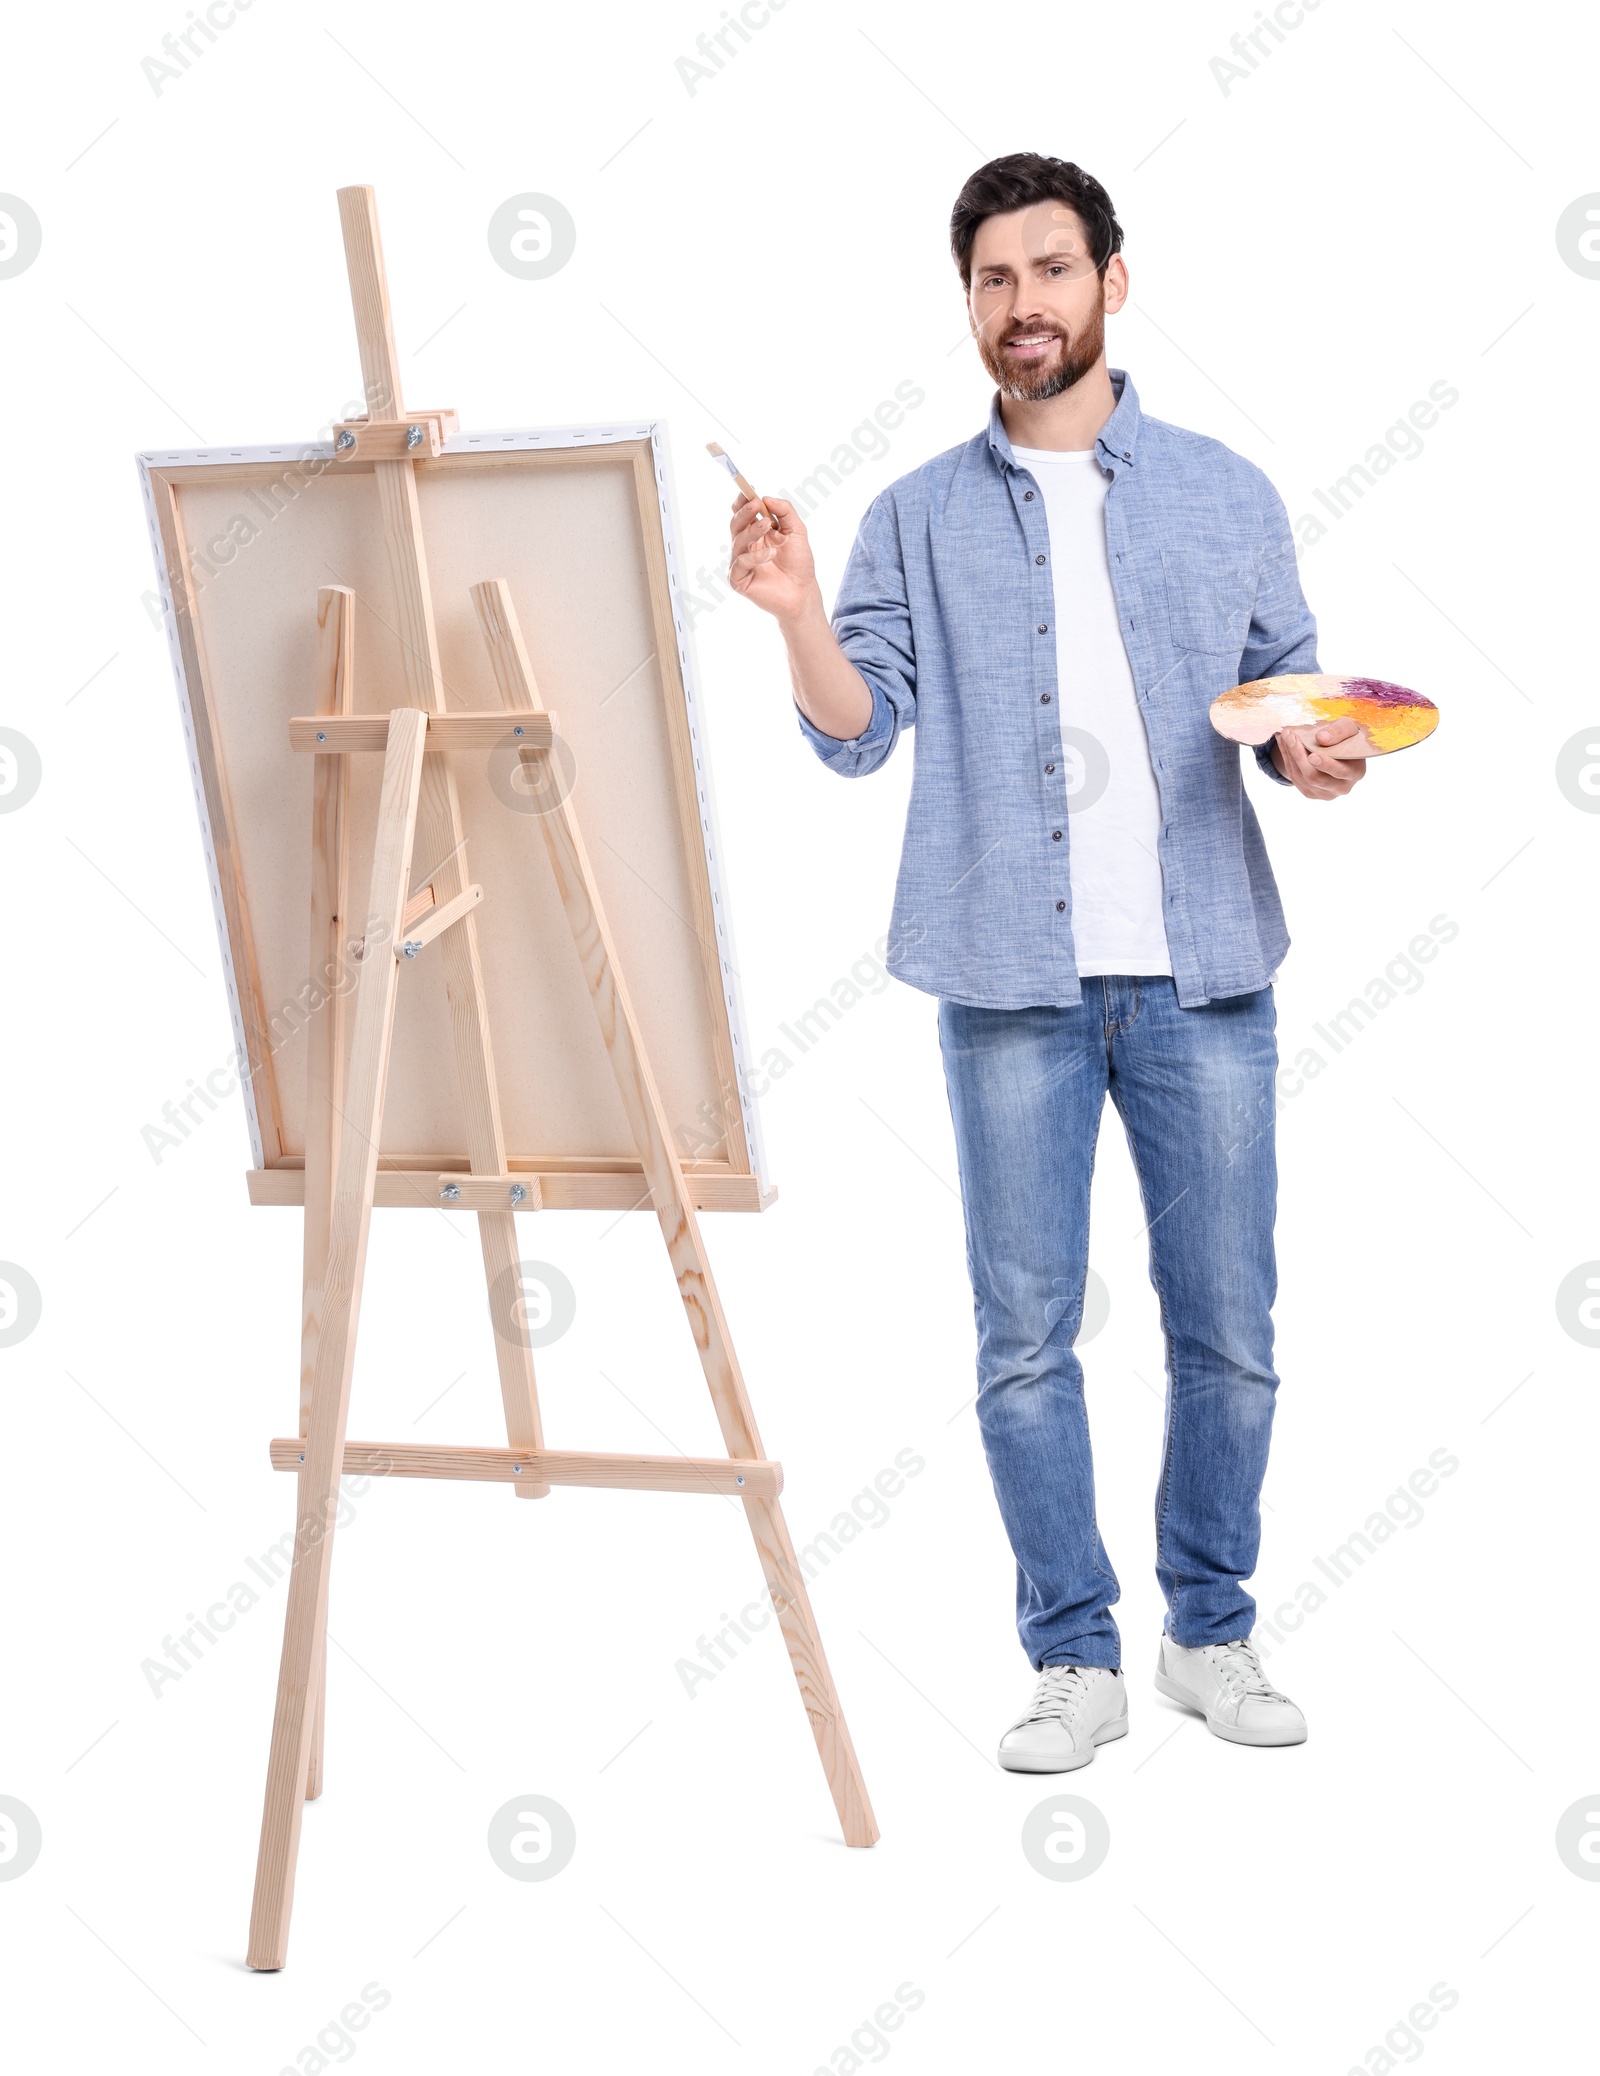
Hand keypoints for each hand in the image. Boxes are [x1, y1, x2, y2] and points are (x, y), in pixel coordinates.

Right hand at [728, 494, 818, 625]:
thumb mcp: (796, 531)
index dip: (743, 501)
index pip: (743, 513)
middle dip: (745, 512)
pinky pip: (740, 562)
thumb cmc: (799, 563)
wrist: (803, 592)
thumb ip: (784, 511)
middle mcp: (745, 546)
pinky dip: (754, 556)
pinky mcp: (738, 579)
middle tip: (756, 504)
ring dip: (752, 530)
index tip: (749, 489)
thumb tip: (766, 497)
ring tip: (768, 525)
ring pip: (737, 540)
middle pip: (736, 523)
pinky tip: (770, 555)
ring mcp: (740, 562)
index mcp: (756, 533)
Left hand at [1270, 716, 1368, 798]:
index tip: (1312, 756)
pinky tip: (1284, 744)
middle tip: (1289, 735)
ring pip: (1301, 777)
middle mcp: (1341, 787)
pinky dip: (1287, 759)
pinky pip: (1295, 778)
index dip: (1326, 765)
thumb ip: (1339, 731)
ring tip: (1284, 735)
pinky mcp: (1310, 793)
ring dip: (1289, 754)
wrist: (1340, 748)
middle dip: (1299, 755)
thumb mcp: (1349, 727)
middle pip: (1314, 777)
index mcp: (1355, 772)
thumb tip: (1321, 739)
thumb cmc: (1347, 737)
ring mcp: (1324, 793)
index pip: (1339, 771)